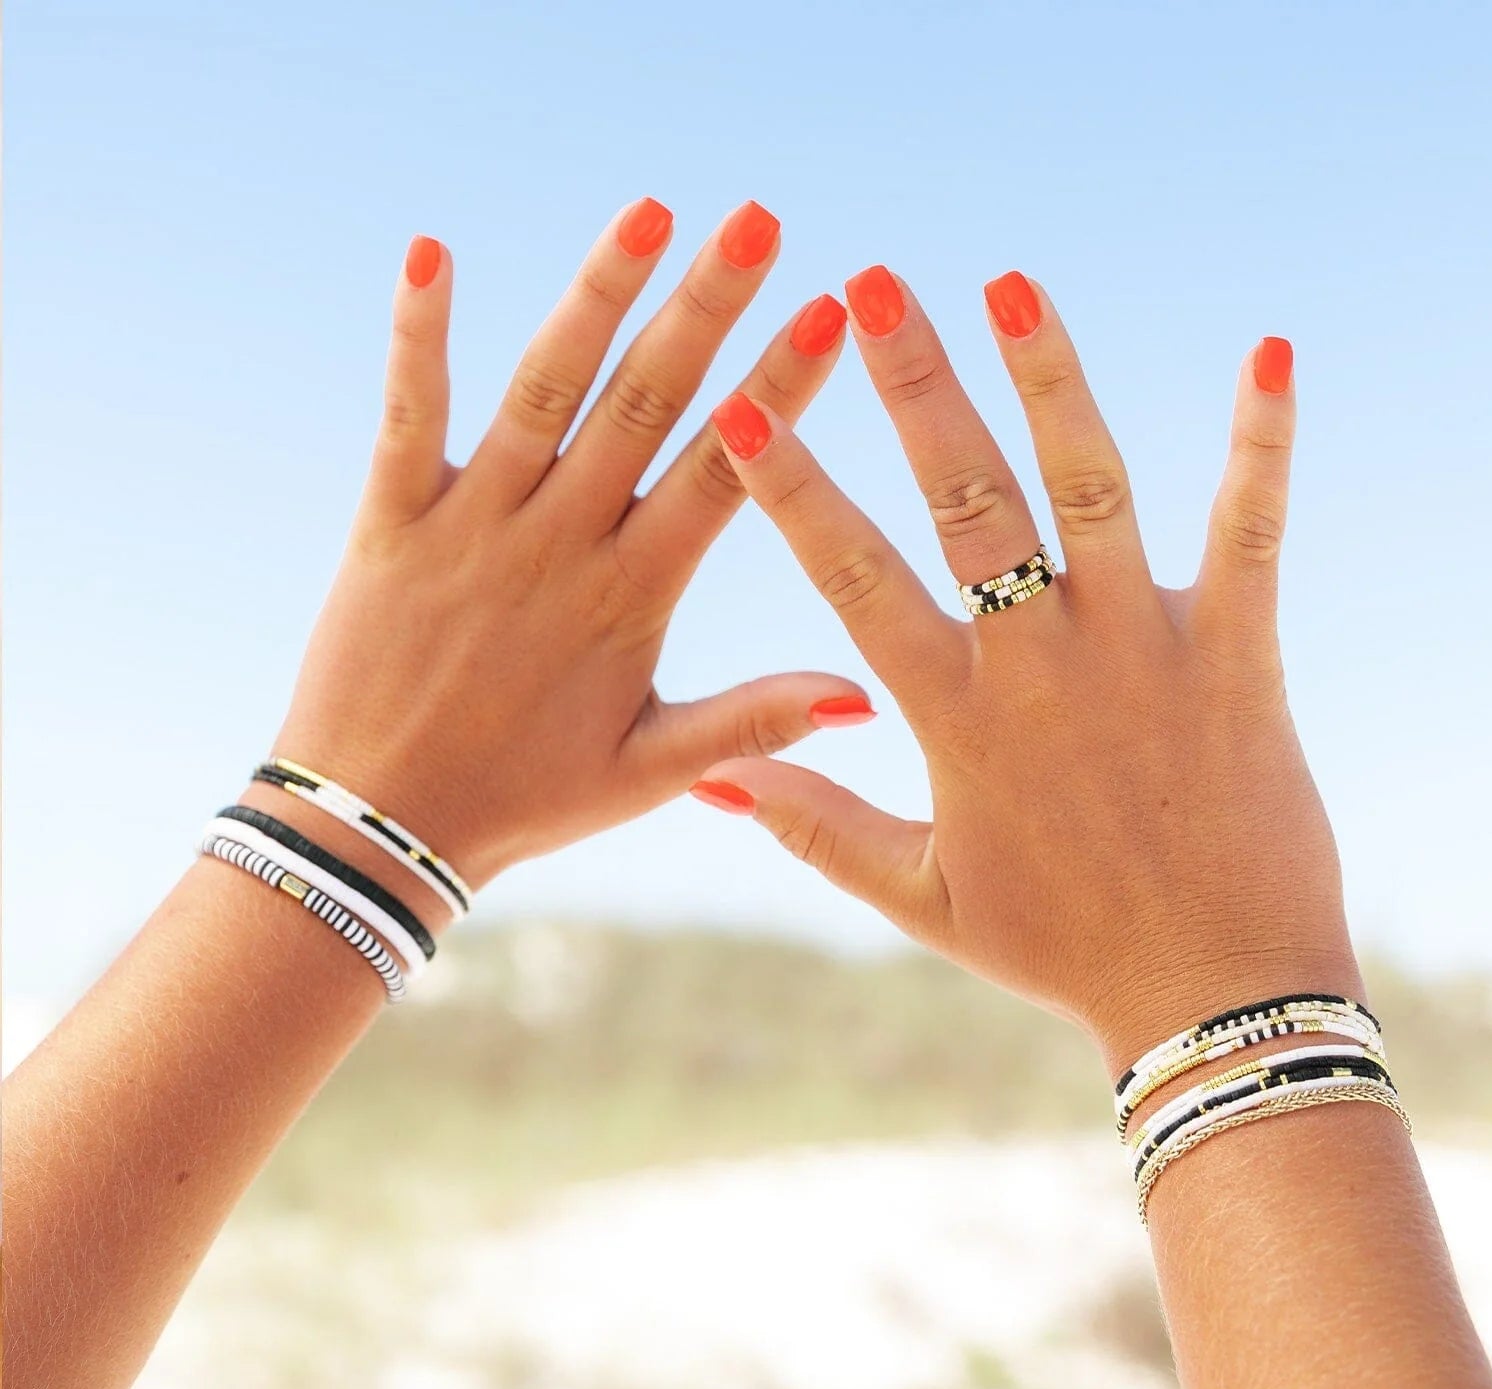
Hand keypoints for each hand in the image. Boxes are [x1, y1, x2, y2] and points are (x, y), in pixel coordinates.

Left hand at [273, 200, 868, 887]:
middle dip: (707, 305)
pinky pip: (409, 411)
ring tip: (650, 210)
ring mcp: (472, 523)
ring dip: (597, 294)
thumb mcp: (654, 770)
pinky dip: (420, 333)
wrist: (380, 827)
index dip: (779, 388)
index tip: (829, 313)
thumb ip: (755, 721)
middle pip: (646, 403)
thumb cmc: (526, 798)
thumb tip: (862, 697)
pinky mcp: (392, 519)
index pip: (725, 472)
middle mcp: (557, 542)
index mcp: (630, 596)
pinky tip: (430, 250)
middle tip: (758, 220)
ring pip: (545, 388)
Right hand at [697, 267, 1358, 1064]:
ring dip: (1049, 380)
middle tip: (872, 289)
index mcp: (954, 717)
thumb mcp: (918, 895)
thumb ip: (814, 826)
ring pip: (1088, 489)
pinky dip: (1259, 446)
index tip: (749, 408)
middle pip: (965, 500)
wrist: (1210, 993)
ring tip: (1010, 284)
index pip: (853, 578)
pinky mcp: (1236, 656)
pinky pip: (1250, 533)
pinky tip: (1269, 355)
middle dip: (912, 387)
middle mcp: (1038, 665)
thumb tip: (712, 783)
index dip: (795, 489)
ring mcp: (1140, 651)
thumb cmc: (1059, 945)